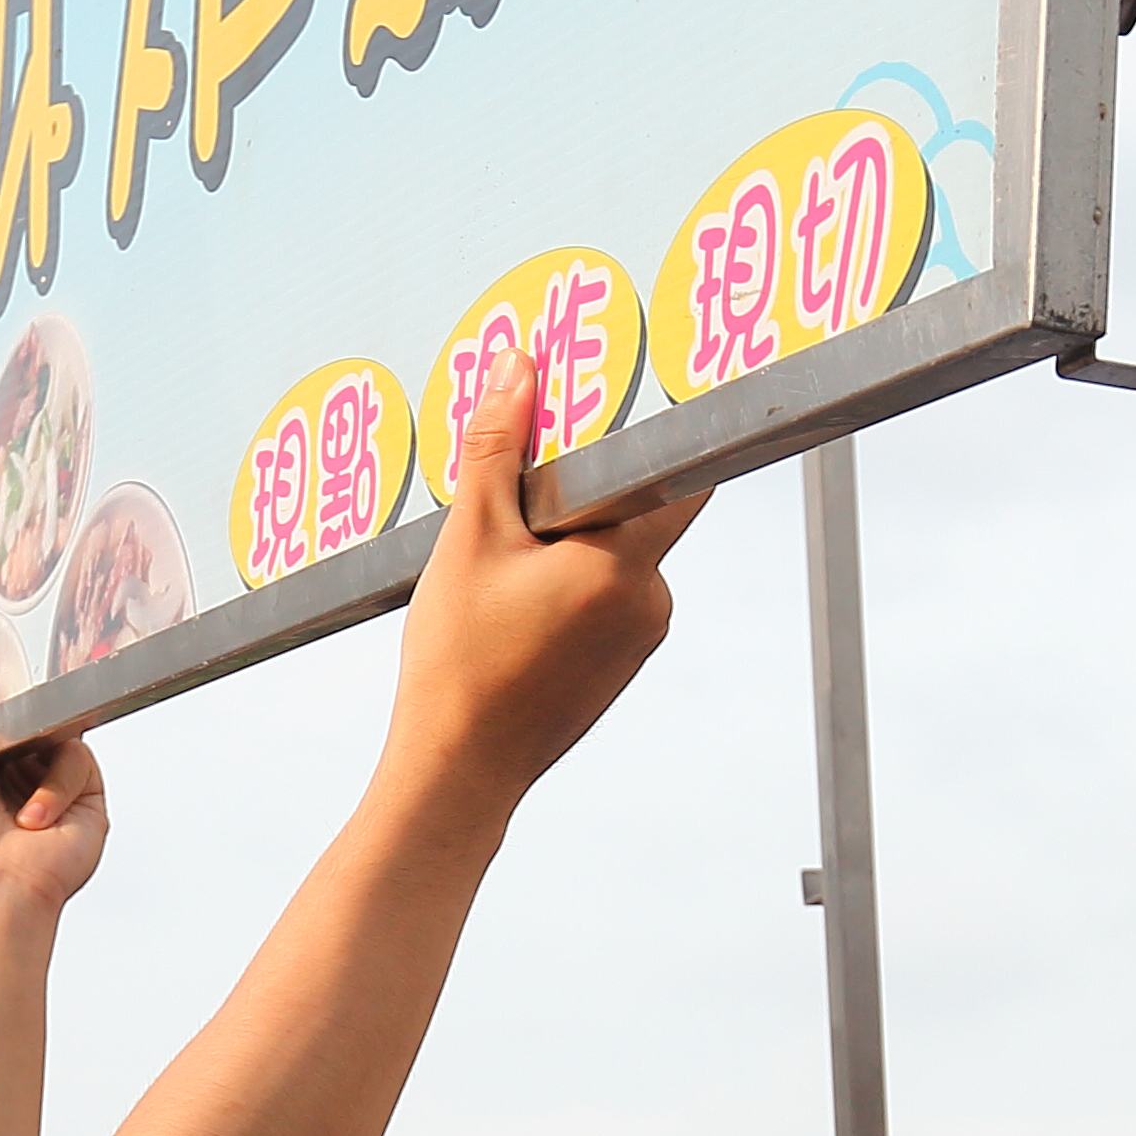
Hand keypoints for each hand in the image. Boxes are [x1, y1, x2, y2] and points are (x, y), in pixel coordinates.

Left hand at [0, 640, 109, 928]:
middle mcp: (17, 774)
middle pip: (33, 718)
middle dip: (21, 722)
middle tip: (6, 734)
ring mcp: (54, 788)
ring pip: (60, 735)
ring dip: (35, 769)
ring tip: (17, 809)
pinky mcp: (87, 802)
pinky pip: (80, 763)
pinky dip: (56, 789)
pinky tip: (37, 820)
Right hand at [388, 353, 703, 821]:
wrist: (457, 769)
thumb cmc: (459, 662)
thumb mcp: (469, 539)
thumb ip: (495, 446)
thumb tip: (517, 366)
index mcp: (622, 564)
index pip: (677, 470)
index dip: (651, 428)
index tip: (633, 394)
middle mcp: (650, 600)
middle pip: (637, 509)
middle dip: (582, 489)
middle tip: (521, 484)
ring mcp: (640, 637)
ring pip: (617, 555)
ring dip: (570, 540)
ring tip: (501, 562)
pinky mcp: (621, 664)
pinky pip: (606, 597)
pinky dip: (568, 582)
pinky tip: (510, 603)